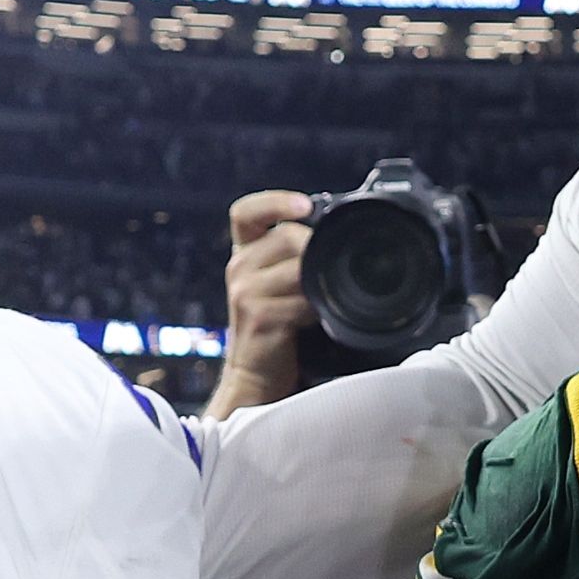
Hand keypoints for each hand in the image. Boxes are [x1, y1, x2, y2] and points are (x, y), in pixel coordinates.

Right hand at [204, 188, 313, 419]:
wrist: (257, 377)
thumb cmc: (278, 330)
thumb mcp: (278, 286)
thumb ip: (296, 259)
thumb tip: (339, 237)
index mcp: (244, 255)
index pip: (245, 213)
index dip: (274, 201)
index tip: (305, 204)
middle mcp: (239, 268)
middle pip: (285, 235)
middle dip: (316, 248)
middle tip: (332, 267)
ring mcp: (245, 293)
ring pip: (297, 266)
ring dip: (319, 281)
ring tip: (324, 299)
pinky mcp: (259, 317)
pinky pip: (301, 300)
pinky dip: (317, 308)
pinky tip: (319, 318)